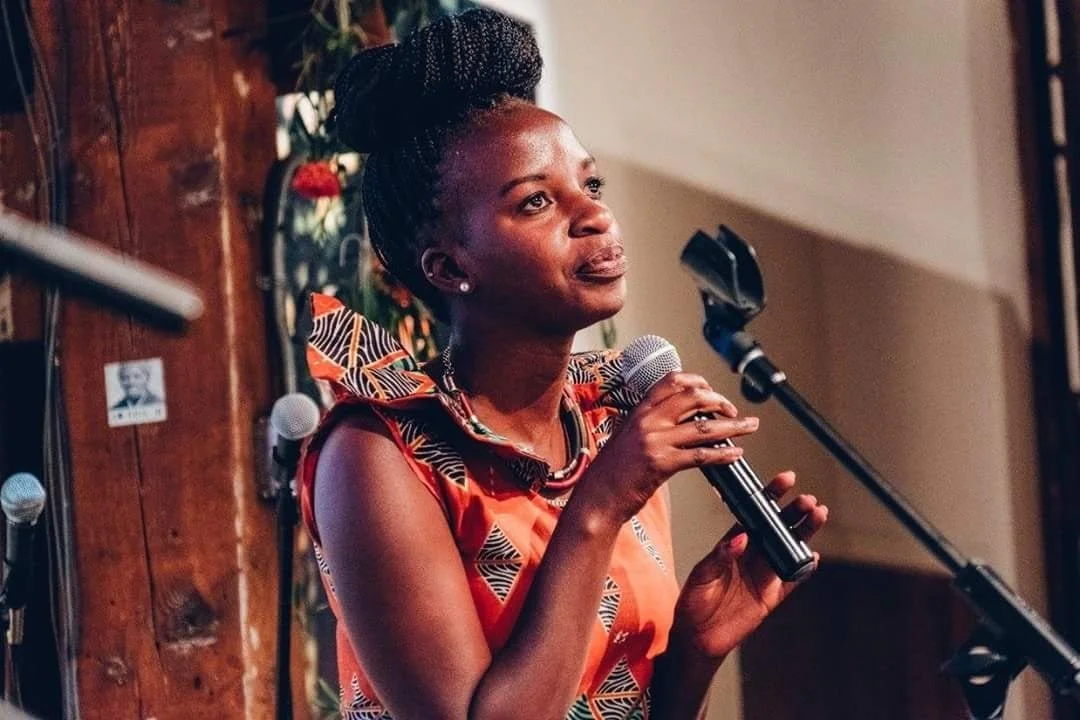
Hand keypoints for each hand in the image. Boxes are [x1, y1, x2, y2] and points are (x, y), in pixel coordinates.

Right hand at [577, 373, 758, 522]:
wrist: (597, 497)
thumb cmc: (611, 472)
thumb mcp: (626, 437)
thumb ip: (648, 424)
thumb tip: (678, 420)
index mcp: (639, 411)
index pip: (671, 381)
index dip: (697, 381)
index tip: (711, 391)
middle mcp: (647, 420)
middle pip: (693, 397)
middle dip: (720, 401)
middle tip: (733, 410)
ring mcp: (655, 441)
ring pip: (705, 427)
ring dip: (734, 426)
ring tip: (749, 426)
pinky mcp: (662, 464)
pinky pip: (701, 455)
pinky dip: (723, 454)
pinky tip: (735, 454)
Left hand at [670, 471, 827, 660]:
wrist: (697, 637)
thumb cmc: (693, 602)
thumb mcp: (702, 575)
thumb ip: (722, 556)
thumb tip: (742, 537)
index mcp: (734, 542)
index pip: (755, 513)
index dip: (771, 495)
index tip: (786, 478)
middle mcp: (752, 554)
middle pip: (778, 528)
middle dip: (794, 512)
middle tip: (808, 499)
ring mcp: (763, 575)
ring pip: (788, 548)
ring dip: (804, 533)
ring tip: (819, 515)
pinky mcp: (771, 597)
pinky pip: (791, 581)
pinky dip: (802, 570)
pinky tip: (814, 557)